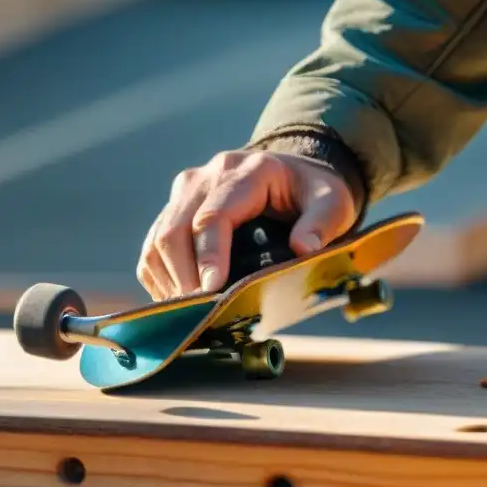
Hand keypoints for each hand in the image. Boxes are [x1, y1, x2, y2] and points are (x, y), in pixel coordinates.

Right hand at [137, 150, 356, 299]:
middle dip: (183, 278)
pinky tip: (179, 301)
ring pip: (158, 240)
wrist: (292, 172)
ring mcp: (185, 192)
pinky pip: (153, 247)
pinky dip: (160, 278)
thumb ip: (323, 222)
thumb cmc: (312, 192)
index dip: (208, 256)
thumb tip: (303, 248)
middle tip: (199, 314)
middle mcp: (206, 177)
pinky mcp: (174, 209)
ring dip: (168, 281)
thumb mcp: (333, 201)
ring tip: (189, 313)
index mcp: (245, 172)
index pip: (213, 216)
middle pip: (175, 230)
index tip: (211, 292)